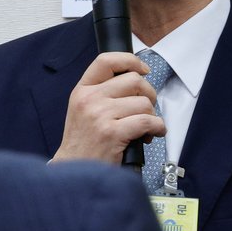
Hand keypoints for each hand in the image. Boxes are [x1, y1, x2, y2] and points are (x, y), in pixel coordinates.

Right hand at [51, 52, 165, 164]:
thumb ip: (102, 93)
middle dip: (148, 94)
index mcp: (82, 90)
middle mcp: (89, 99)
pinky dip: (157, 128)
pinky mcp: (113, 133)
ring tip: (143, 128)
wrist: (74, 170)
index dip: (130, 61)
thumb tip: (136, 81)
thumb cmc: (83, 143)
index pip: (106, 61)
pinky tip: (152, 134)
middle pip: (133, 80)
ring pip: (143, 103)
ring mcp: (100, 116)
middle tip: (146, 108)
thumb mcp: (82, 110)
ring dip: (151, 116)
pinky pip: (147, 121)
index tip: (143, 70)